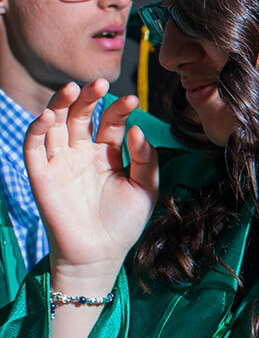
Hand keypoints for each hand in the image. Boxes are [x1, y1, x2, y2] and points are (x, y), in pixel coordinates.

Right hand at [26, 80, 157, 288]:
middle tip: (100, 82)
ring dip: (60, 104)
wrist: (100, 255)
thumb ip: (146, 159)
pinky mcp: (41, 175)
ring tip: (72, 88)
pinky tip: (49, 116)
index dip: (119, 110)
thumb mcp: (146, 189)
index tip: (134, 100)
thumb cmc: (124, 223)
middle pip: (80, 116)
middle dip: (88, 98)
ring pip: (55, 124)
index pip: (110, 122)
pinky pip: (34, 147)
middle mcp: (82, 153)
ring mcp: (60, 162)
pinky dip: (38, 129)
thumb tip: (137, 130)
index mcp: (107, 154)